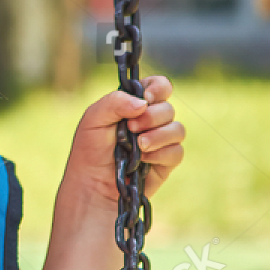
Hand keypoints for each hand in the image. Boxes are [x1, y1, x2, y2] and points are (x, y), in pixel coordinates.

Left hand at [65, 75, 184, 206]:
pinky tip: (143, 160)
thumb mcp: (94, 119)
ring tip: (139, 146)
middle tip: (131, 128)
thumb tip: (143, 103)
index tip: (146, 98)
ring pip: (178, 129)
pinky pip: (177, 152)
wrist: (92, 183)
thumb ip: (115, 102)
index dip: (158, 88)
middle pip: (168, 108)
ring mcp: (160, 140)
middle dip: (151, 117)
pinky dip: (161, 154)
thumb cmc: (91, 149)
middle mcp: (151, 120)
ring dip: (158, 136)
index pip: (159, 87)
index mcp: (135, 104)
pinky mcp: (166, 161)